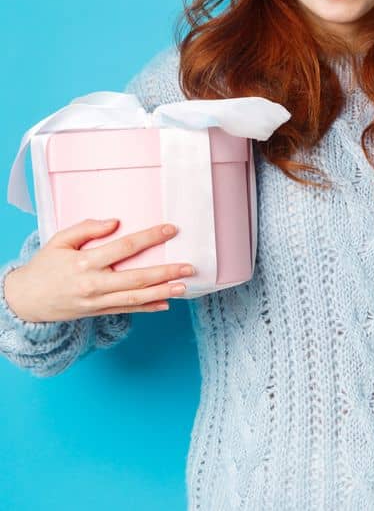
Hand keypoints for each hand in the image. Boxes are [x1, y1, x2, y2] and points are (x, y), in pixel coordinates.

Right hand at [2, 219, 192, 322]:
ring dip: (162, 292)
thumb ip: (86, 229)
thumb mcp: (58, 241)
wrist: (25, 300)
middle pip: (135, 278)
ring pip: (135, 298)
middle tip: (189, 266)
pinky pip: (127, 310)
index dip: (149, 238)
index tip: (171, 230)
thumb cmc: (44, 266)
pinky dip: (148, 308)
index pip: (124, 248)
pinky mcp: (98, 312)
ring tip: (184, 286)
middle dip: (165, 272)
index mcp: (84, 262)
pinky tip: (167, 303)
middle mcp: (93, 284)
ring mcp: (96, 301)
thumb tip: (115, 222)